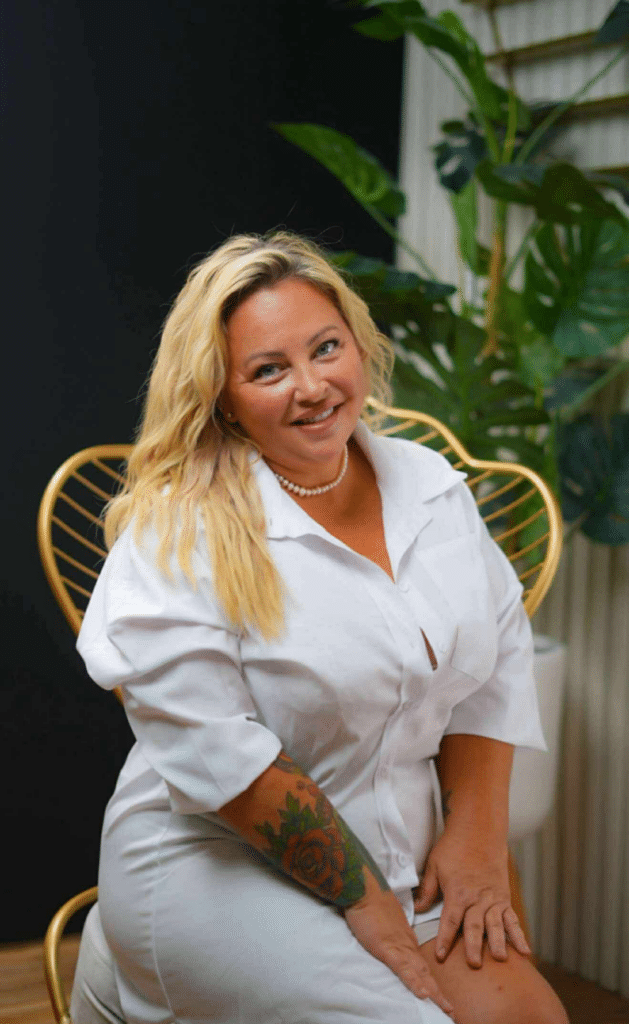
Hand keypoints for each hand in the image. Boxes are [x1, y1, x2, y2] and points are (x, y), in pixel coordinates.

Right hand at [344, 872, 454, 1017]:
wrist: (363, 887)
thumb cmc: (370, 901)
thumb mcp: (384, 921)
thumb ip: (390, 933)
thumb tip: (391, 939)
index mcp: (406, 939)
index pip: (422, 965)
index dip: (432, 982)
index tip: (441, 998)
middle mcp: (406, 944)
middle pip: (425, 972)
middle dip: (438, 994)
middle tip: (452, 1012)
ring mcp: (398, 945)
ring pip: (419, 973)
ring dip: (433, 992)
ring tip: (446, 1009)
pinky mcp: (386, 946)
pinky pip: (402, 968)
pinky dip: (414, 981)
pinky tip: (424, 994)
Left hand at [413, 832, 530, 967]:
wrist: (479, 831)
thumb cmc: (454, 847)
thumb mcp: (434, 865)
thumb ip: (427, 890)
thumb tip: (416, 909)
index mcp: (458, 892)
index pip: (450, 921)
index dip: (445, 939)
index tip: (441, 957)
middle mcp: (477, 898)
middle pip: (475, 926)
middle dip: (474, 946)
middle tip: (474, 965)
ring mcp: (493, 899)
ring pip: (496, 924)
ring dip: (498, 942)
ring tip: (501, 959)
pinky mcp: (504, 898)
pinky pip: (512, 919)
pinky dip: (518, 935)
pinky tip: (525, 951)